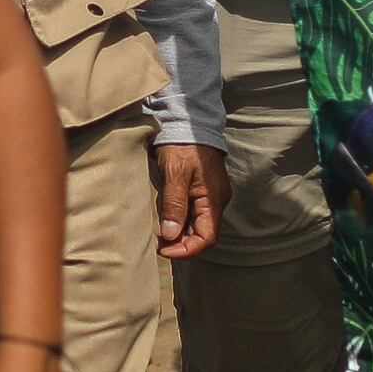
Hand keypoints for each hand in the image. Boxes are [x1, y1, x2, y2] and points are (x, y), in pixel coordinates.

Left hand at [151, 142, 225, 261]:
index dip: (186, 250)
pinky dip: (179, 221)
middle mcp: (215, 201)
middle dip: (180, 244)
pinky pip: (193, 213)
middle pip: (202, 235)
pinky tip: (164, 220)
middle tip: (157, 243)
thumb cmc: (183, 144)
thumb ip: (174, 204)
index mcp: (213, 199)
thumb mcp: (175, 173)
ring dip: (179, 233)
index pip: (207, 238)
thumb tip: (171, 234)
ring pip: (197, 225)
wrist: (189, 121)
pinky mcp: (201, 190)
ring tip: (158, 234)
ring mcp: (209, 196)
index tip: (164, 250)